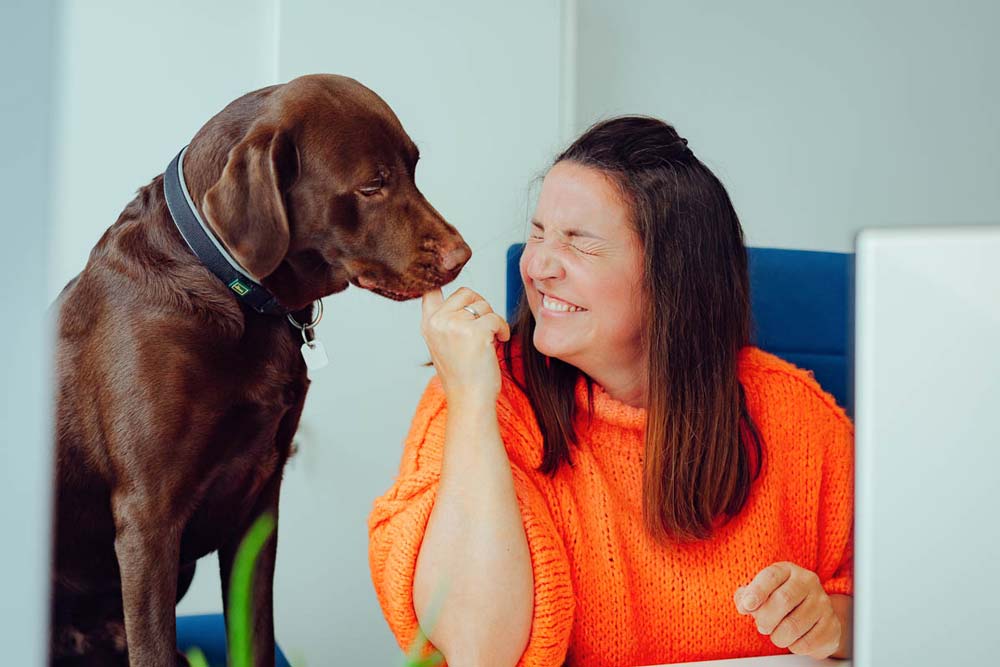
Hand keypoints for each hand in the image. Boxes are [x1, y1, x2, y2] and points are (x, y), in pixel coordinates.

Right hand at [421, 287, 510, 404]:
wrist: (470, 401)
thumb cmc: (463, 376)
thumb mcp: (443, 344)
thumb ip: (447, 320)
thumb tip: (466, 297)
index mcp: (428, 324)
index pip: (431, 288)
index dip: (444, 280)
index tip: (455, 281)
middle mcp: (437, 322)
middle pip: (466, 293)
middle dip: (480, 307)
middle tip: (484, 328)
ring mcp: (455, 325)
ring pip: (483, 305)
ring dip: (493, 320)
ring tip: (490, 340)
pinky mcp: (475, 331)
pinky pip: (496, 318)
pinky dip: (503, 329)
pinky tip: (499, 342)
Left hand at [734, 561, 841, 658]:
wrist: (815, 617)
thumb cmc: (782, 603)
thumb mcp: (763, 593)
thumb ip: (747, 596)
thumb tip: (744, 603)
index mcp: (788, 571)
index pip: (771, 576)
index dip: (757, 591)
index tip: (747, 606)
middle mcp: (809, 582)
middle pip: (783, 600)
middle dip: (766, 618)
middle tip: (762, 626)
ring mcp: (823, 603)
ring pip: (793, 625)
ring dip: (778, 636)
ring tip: (777, 633)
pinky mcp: (832, 626)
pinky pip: (806, 643)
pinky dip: (793, 646)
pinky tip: (793, 639)